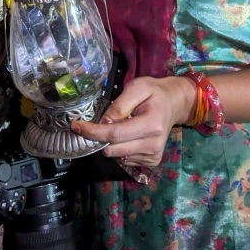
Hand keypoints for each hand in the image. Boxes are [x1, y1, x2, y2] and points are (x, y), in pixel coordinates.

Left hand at [71, 76, 195, 167]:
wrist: (174, 104)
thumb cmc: (154, 92)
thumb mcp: (137, 87)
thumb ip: (119, 105)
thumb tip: (103, 123)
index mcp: (151, 125)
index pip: (114, 134)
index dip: (92, 132)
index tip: (75, 126)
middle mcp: (153, 145)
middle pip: (112, 149)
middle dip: (99, 137)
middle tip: (97, 122)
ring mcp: (153, 156)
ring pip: (116, 156)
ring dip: (110, 142)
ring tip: (120, 125)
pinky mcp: (151, 162)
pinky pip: (124, 159)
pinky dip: (119, 147)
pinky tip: (128, 135)